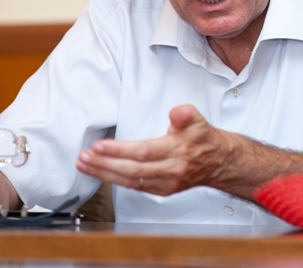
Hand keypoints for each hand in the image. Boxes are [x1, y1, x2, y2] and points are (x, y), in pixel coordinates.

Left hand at [76, 104, 233, 194]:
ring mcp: (166, 183)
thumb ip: (185, 114)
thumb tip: (177, 112)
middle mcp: (171, 170)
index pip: (143, 152)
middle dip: (104, 164)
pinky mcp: (162, 190)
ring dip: (105, 174)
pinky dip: (116, 180)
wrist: (219, 162)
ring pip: (131, 181)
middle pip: (132, 170)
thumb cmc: (204, 140)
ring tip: (85, 165)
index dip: (118, 150)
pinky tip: (102, 173)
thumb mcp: (198, 119)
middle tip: (84, 157)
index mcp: (178, 150)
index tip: (99, 146)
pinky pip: (135, 187)